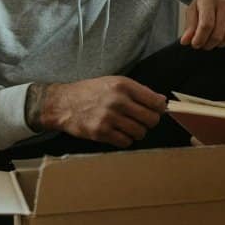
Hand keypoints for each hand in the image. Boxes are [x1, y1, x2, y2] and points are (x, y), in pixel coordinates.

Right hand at [39, 77, 166, 146]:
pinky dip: (125, 140)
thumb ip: (138, 91)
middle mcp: (117, 100)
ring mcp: (109, 117)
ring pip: (140, 132)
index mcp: (123, 85)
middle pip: (151, 119)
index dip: (160, 108)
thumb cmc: (91, 92)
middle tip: (142, 120)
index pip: (155, 102)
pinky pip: (126, 142)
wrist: (63, 104)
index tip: (157, 110)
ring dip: (137, 132)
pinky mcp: (101, 132)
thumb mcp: (114, 82)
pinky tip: (118, 133)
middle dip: (149, 122)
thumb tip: (162, 102)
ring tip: (128, 126)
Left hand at [180, 0, 224, 49]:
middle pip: (218, 34)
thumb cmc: (207, 1)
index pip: (206, 25)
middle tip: (204, 44)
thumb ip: (190, 26)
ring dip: (221, 44)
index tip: (195, 44)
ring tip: (215, 40)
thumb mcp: (194, 8)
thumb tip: (185, 42)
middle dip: (209, 44)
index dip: (200, 39)